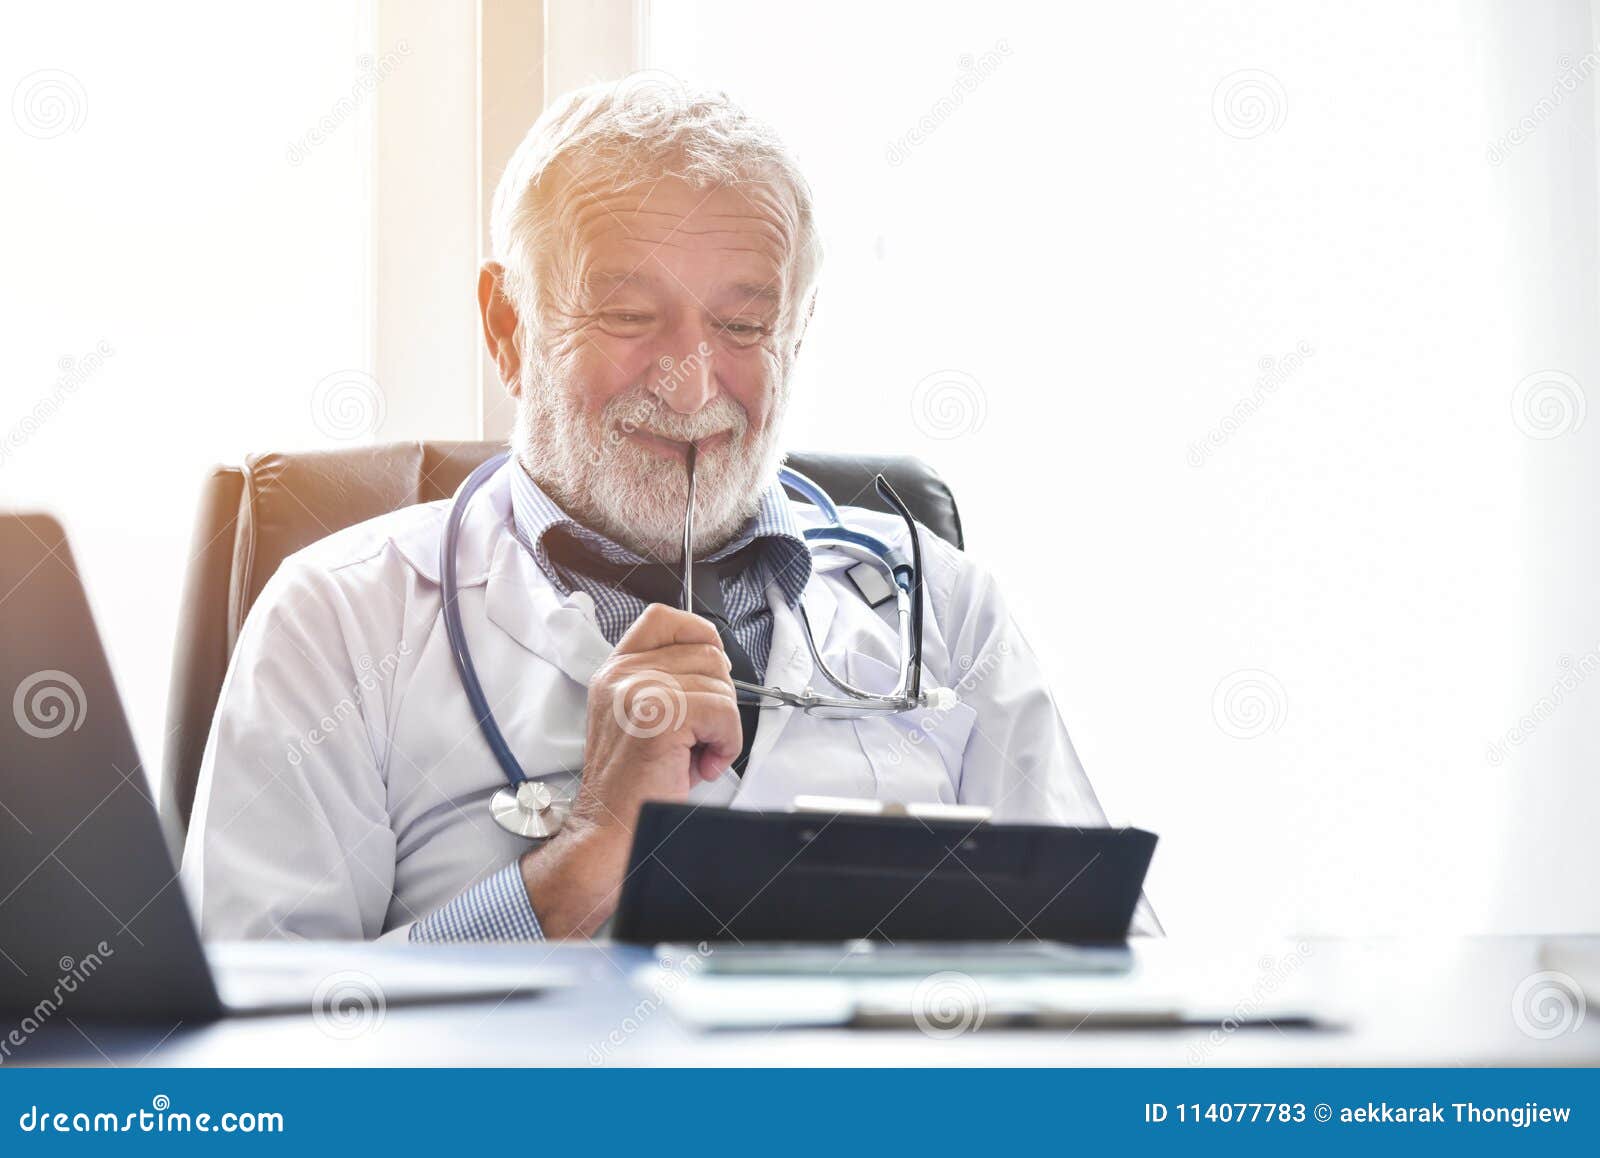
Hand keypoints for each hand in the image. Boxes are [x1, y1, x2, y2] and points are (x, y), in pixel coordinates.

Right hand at [520, 604, 738, 936]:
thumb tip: (717, 665)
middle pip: (707, 652)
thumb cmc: (632, 784)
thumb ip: (666, 683)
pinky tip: (701, 764)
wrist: (608, 830)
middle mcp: (622, 674)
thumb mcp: (640, 718)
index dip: (700, 636)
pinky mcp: (659, 718)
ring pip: (720, 684)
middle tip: (699, 735)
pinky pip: (722, 713)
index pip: (666, 618)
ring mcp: (638, 691)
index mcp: (616, 669)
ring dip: (723, 726)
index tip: (709, 673)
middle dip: (719, 697)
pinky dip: (725, 743)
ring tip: (696, 754)